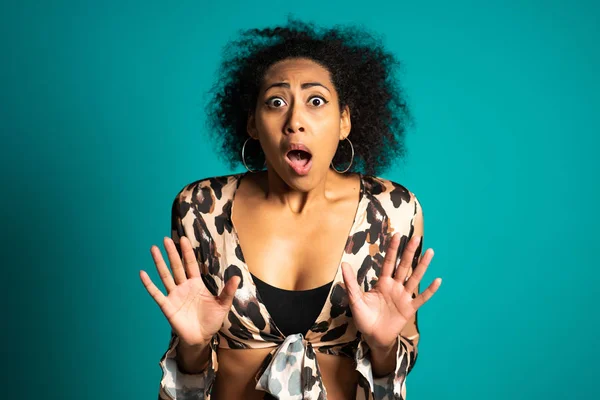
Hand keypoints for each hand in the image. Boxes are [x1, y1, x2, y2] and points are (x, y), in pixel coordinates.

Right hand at [139, 236, 240, 346]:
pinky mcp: (167, 306)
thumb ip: (228, 291)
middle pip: (176, 266)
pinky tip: (143, 273)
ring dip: (159, 263)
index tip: (183, 239)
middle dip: (172, 253)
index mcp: (196, 284)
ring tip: (154, 249)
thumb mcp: (223, 305)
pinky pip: (156, 293)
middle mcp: (184, 287)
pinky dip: (149, 284)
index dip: (187, 252)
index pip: (191, 264)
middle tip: (166, 239)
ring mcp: (174, 295)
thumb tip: (237, 277)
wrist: (201, 338)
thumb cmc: (211, 320)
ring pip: (165, 276)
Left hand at [341, 233, 440, 348]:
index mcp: (382, 283)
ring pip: (414, 278)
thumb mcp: (355, 299)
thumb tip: (344, 264)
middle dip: (409, 252)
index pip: (388, 262)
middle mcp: (395, 287)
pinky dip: (429, 290)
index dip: (392, 250)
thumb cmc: (364, 318)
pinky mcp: (409, 309)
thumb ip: (351, 282)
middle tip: (416, 237)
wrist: (372, 337)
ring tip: (430, 252)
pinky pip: (421, 298)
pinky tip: (437, 280)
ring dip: (422, 266)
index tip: (397, 235)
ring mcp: (403, 297)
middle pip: (403, 266)